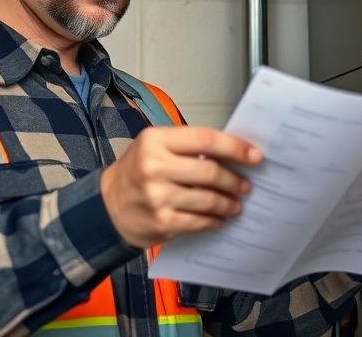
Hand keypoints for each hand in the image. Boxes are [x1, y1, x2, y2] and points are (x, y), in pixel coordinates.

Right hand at [100, 126, 261, 248]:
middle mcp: (155, 166)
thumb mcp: (154, 147)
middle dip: (235, 180)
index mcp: (155, 140)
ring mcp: (158, 196)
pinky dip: (214, 220)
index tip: (254, 155)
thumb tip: (231, 153)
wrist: (107, 207)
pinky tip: (220, 218)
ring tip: (236, 204)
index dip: (235, 148)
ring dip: (228, 203)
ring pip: (208, 199)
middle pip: (210, 171)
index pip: (205, 140)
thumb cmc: (136, 172)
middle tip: (246, 185)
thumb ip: (187, 147)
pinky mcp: (162, 222)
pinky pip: (199, 221)